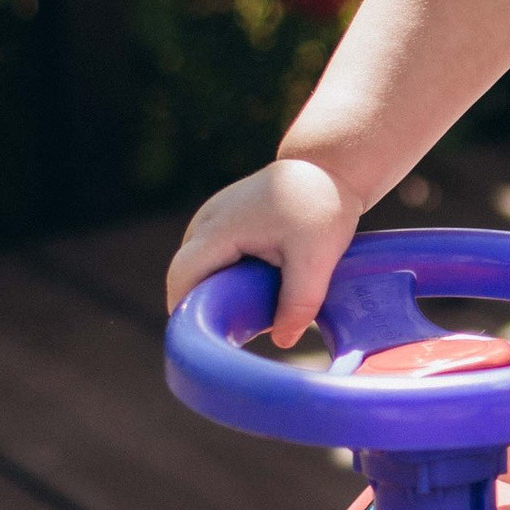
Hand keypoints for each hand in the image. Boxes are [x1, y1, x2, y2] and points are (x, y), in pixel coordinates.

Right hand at [165, 156, 360, 349]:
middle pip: (186, 275)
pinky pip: (212, 257)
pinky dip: (225, 275)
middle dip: (203, 304)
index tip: (204, 338)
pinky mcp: (222, 221)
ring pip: (199, 267)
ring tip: (249, 311)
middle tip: (234, 332)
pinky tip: (253, 290)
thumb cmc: (321, 208)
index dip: (185, 309)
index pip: (182, 276)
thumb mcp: (317, 258)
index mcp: (219, 228)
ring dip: (216, 290)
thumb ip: (299, 302)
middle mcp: (205, 221)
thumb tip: (282, 342)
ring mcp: (211, 218)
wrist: (327, 168)